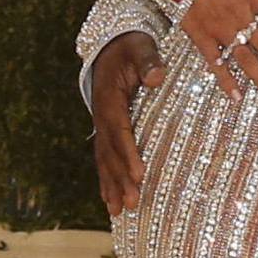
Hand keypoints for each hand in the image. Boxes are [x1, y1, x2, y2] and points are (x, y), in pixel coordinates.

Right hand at [91, 33, 167, 213]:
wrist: (110, 45)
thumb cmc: (130, 46)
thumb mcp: (140, 47)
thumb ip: (148, 61)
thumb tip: (156, 78)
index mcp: (110, 98)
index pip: (120, 130)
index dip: (129, 153)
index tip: (140, 174)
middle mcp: (101, 116)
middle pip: (110, 153)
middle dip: (121, 180)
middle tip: (134, 203)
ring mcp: (101, 125)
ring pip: (104, 161)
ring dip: (112, 187)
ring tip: (119, 213)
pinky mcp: (105, 131)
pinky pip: (103, 159)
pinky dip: (107, 181)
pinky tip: (110, 201)